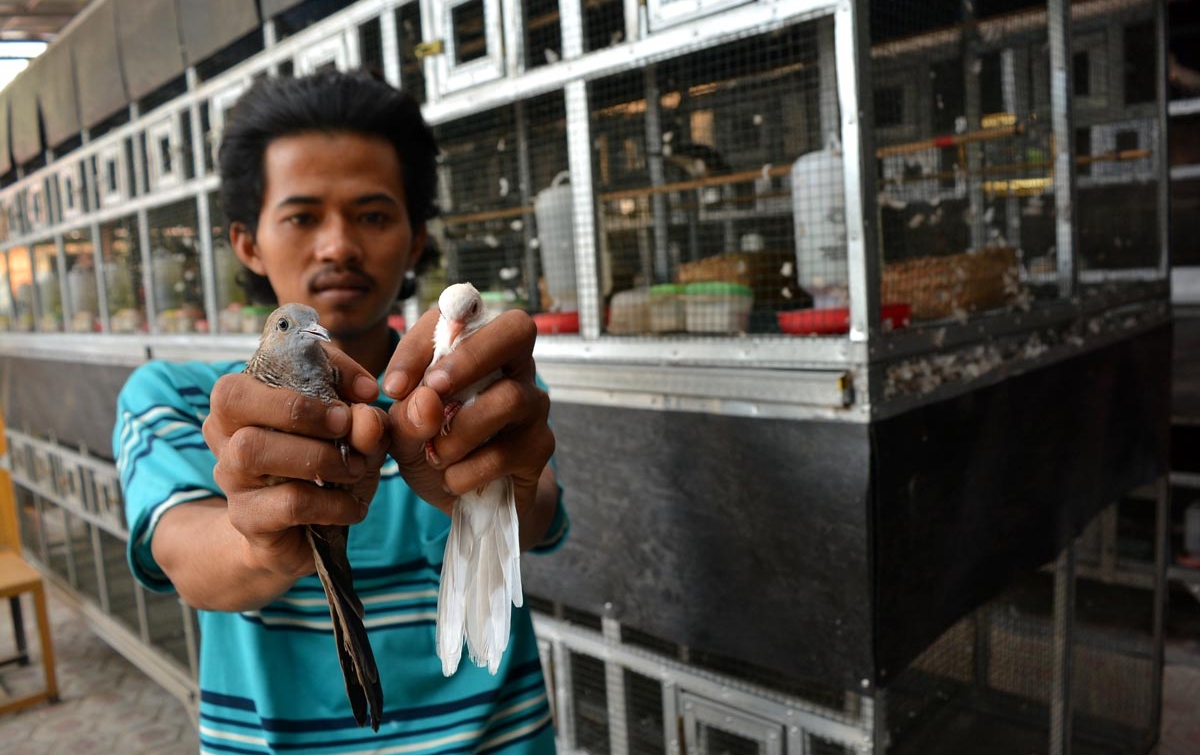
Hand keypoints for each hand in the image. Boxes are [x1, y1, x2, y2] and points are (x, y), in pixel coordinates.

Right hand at [202, 347, 390, 579]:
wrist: (305, 536)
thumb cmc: (327, 468)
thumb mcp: (355, 436)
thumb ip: (365, 420)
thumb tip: (366, 415)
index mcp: (248, 398)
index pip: (264, 360)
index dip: (320, 367)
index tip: (366, 390)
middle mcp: (226, 431)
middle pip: (234, 398)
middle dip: (299, 408)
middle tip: (346, 426)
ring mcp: (230, 475)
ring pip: (252, 449)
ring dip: (318, 457)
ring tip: (355, 469)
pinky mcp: (246, 518)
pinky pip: (286, 502)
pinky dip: (331, 502)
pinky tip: (353, 506)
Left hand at [382, 307, 554, 518]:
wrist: (466, 501)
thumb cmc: (433, 447)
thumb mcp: (404, 432)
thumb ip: (406, 415)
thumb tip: (426, 400)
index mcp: (478, 348)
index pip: (460, 314)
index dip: (422, 343)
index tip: (392, 388)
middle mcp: (514, 367)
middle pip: (517, 329)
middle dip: (470, 358)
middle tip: (432, 392)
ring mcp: (533, 404)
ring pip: (508, 398)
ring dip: (459, 432)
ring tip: (436, 456)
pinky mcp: (540, 445)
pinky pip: (505, 452)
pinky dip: (467, 472)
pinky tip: (454, 479)